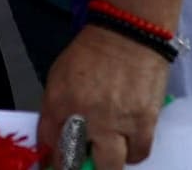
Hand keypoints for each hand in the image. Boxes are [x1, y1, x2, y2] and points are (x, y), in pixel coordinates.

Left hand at [37, 27, 168, 167]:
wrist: (129, 33)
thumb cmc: (92, 50)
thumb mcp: (60, 75)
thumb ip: (57, 107)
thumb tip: (58, 133)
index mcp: (58, 101)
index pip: (48, 142)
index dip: (52, 157)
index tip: (57, 160)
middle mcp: (84, 117)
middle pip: (74, 162)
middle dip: (77, 165)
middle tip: (83, 158)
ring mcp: (115, 123)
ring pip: (110, 165)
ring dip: (108, 160)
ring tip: (110, 147)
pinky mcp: (143, 123)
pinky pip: (138, 154)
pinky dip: (133, 152)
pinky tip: (129, 142)